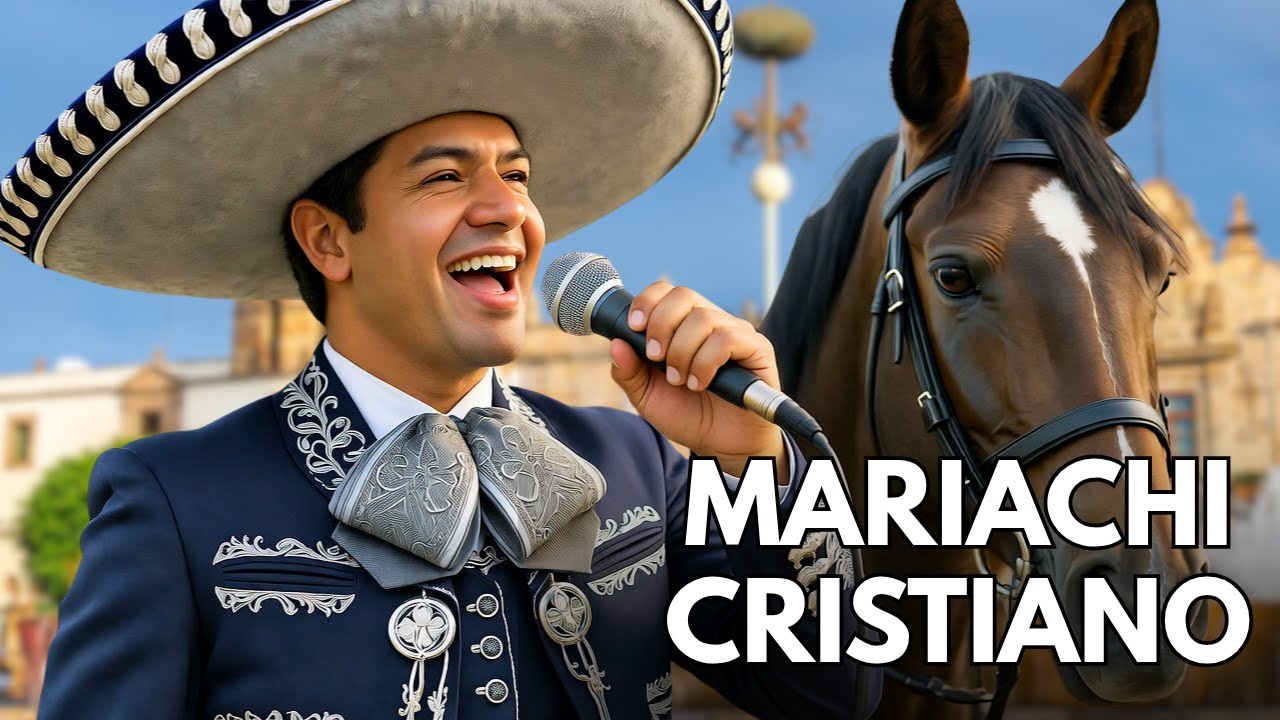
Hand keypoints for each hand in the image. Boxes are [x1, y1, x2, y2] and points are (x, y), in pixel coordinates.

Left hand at [609, 281, 784, 478]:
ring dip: (682, 351)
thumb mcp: (647, 397)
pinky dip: (705, 362)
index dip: (647, 302)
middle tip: (656, 358)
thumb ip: (629, 372)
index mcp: (683, 325)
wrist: (722, 446)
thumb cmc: (688, 416)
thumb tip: (616, 343)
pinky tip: (700, 383)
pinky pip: (728, 338)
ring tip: (680, 380)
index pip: (666, 291)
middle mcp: (711, 322)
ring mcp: (735, 333)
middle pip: (683, 295)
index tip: (634, 327)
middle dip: (661, 325)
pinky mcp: (757, 349)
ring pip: (703, 318)